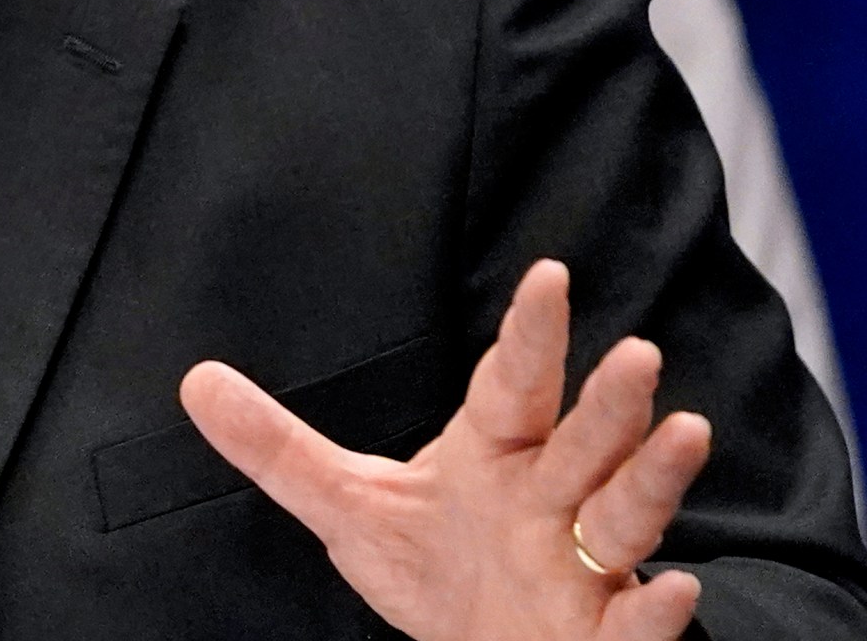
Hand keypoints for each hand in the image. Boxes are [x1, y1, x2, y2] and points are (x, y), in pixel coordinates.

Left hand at [180, 260, 711, 640]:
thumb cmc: (435, 568)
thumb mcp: (347, 505)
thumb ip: (277, 448)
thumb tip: (195, 381)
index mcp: (496, 455)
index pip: (515, 384)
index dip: (531, 334)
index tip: (548, 275)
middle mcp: (551, 498)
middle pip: (584, 441)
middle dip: (610, 402)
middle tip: (635, 350)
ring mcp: (585, 565)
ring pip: (626, 513)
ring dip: (654, 476)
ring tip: (684, 431)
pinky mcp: (603, 635)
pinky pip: (637, 622)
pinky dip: (656, 608)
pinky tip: (677, 588)